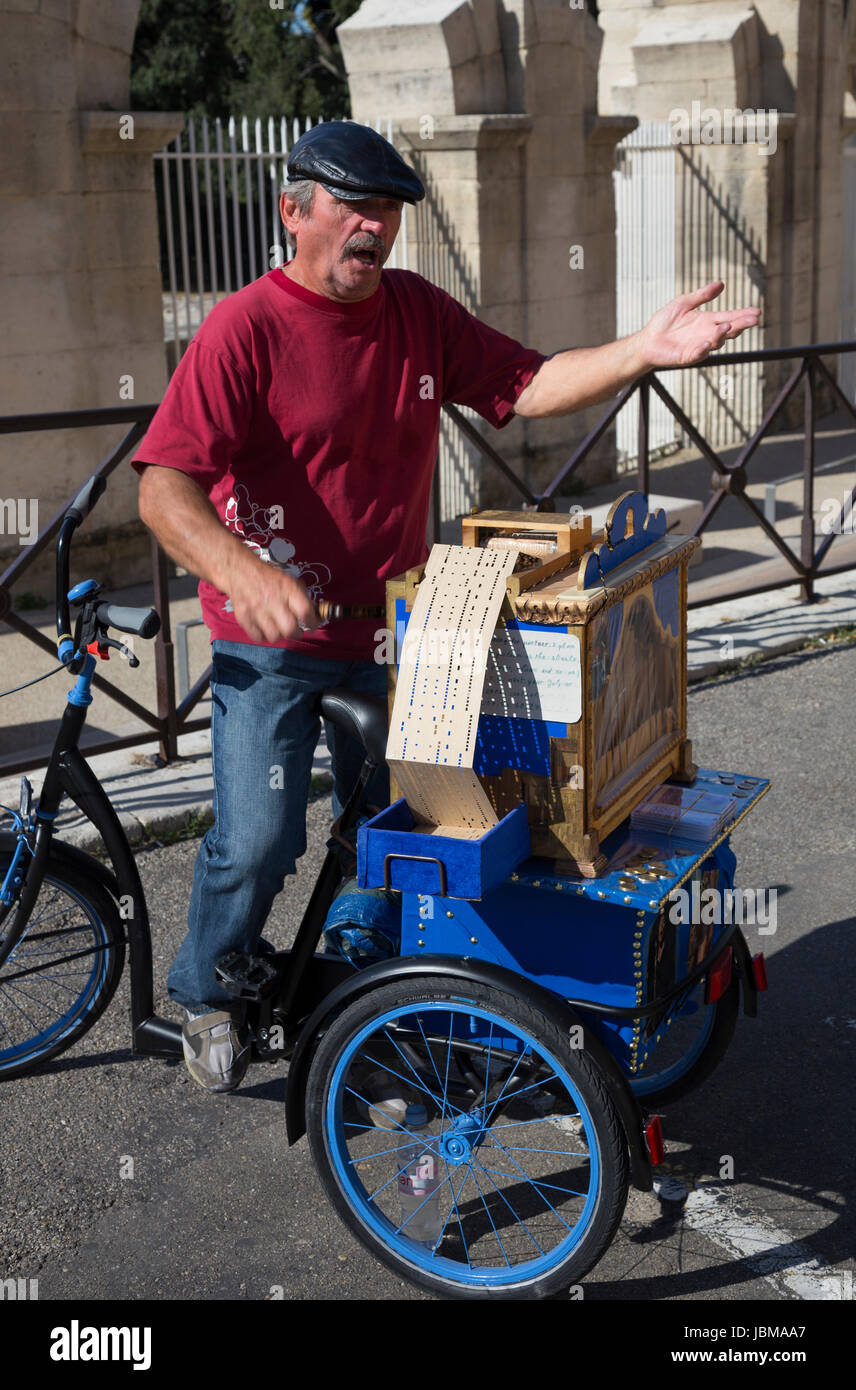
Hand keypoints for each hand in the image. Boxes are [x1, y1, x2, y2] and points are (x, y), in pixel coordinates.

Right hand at [226, 554, 320, 643]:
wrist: (240, 570)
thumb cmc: (267, 576)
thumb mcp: (289, 579)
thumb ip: (301, 596)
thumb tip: (314, 612)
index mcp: (287, 588)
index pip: (306, 612)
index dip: (313, 622)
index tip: (313, 624)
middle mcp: (273, 600)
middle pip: (290, 629)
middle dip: (297, 633)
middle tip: (297, 631)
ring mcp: (257, 609)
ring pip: (274, 636)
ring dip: (280, 635)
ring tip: (280, 629)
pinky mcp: (243, 616)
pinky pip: (258, 637)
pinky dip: (264, 636)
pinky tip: (266, 629)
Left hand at [637, 281, 759, 368]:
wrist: (647, 340)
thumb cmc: (665, 322)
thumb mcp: (684, 303)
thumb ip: (702, 295)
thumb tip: (721, 284)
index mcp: (708, 321)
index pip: (730, 317)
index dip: (743, 315)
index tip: (756, 311)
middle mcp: (707, 334)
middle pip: (729, 330)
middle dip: (741, 325)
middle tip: (753, 320)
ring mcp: (698, 347)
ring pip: (715, 342)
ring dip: (722, 335)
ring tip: (728, 326)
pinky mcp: (686, 357)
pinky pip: (697, 354)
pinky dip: (702, 349)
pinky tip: (706, 343)